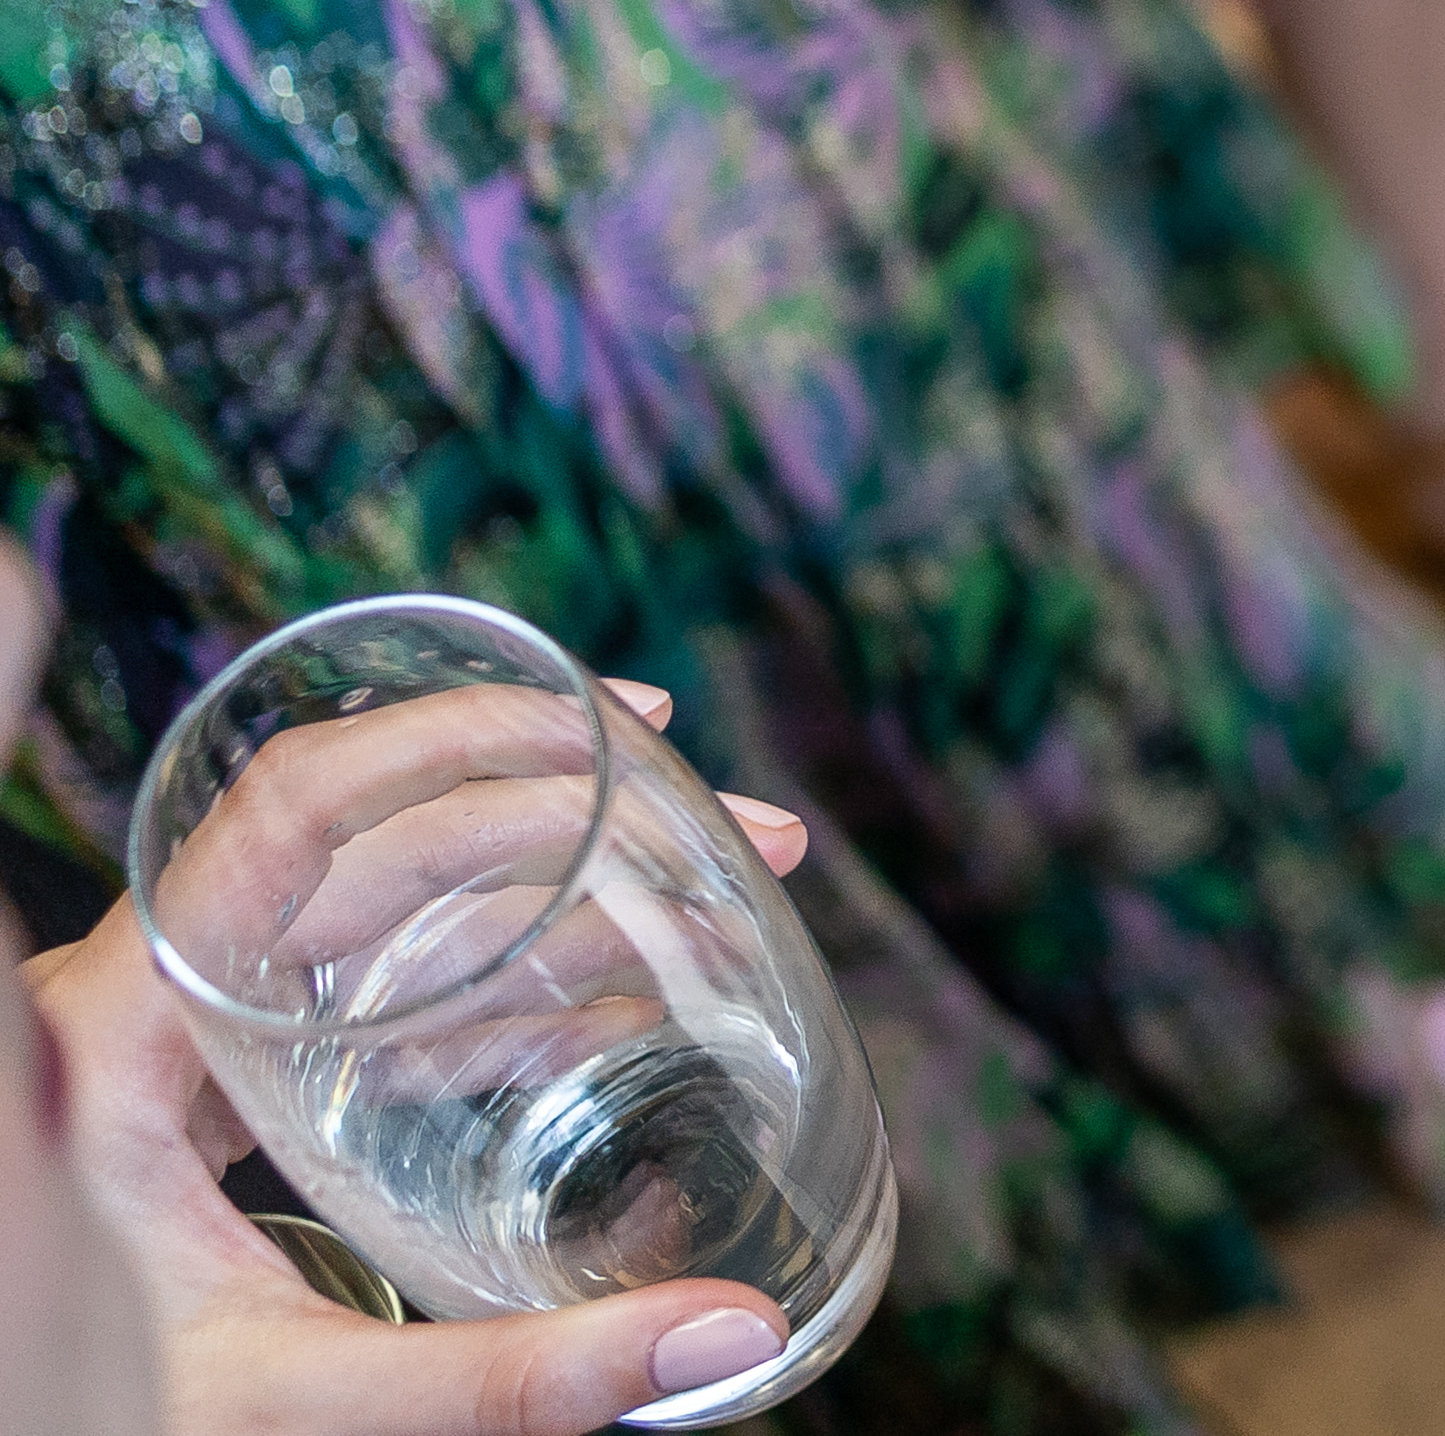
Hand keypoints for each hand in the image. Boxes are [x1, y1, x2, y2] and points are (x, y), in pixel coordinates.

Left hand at [6, 603, 818, 1435]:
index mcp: (121, 1031)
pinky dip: (478, 1001)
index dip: (453, 738)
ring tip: (695, 923)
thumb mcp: (294, 1397)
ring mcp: (176, 1051)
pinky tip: (595, 1022)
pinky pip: (353, 1009)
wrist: (13, 1433)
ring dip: (539, 915)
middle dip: (567, 829)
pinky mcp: (203, 1102)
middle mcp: (144, 1008)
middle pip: (373, 858)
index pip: (290, 812)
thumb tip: (720, 1339)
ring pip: (377, 930)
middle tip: (729, 835)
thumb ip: (502, 1378)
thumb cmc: (80, 1423)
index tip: (605, 725)